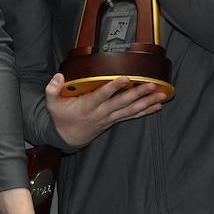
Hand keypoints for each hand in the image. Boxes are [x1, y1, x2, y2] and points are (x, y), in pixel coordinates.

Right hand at [45, 73, 165, 146]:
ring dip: (146, 102)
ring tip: (161, 95)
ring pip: (130, 110)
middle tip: (151, 85)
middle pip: (122, 103)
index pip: (102, 95)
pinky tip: (157, 106)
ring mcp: (109, 118)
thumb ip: (53, 89)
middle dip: (138, 94)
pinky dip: (145, 111)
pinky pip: (132, 116)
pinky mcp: (114, 120)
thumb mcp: (52, 103)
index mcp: (87, 106)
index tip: (125, 78)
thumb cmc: (61, 117)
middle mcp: (101, 113)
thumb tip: (58, 76)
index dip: (113, 87)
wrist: (67, 137)